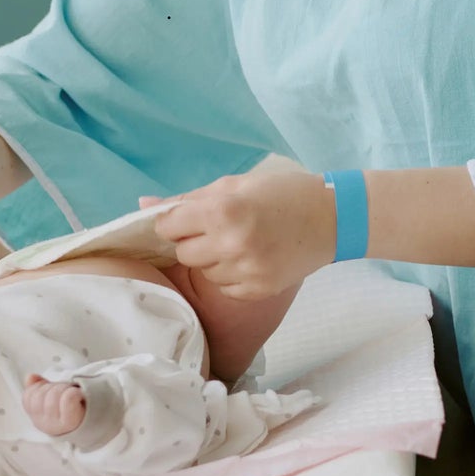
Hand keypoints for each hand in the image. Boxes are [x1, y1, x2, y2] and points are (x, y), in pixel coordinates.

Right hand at [21, 374, 86, 436]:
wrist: (97, 419)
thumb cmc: (73, 406)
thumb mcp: (53, 395)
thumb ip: (39, 387)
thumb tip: (31, 377)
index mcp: (36, 416)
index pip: (29, 396)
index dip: (41, 386)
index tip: (52, 387)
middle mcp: (43, 424)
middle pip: (41, 394)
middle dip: (55, 386)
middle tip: (66, 390)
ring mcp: (55, 425)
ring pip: (54, 393)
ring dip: (66, 388)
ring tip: (74, 394)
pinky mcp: (70, 422)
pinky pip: (67, 398)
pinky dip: (74, 393)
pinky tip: (79, 396)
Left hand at [139, 167, 335, 299]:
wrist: (332, 218)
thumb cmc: (281, 192)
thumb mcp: (234, 184)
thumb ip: (187, 198)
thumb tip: (143, 204)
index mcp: (222, 211)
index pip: (168, 226)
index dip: (175, 221)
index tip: (189, 218)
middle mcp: (230, 245)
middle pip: (183, 252)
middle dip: (193, 240)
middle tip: (218, 228)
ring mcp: (245, 272)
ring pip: (203, 271)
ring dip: (212, 258)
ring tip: (239, 242)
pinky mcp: (257, 291)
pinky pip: (223, 287)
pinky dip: (229, 275)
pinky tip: (251, 258)